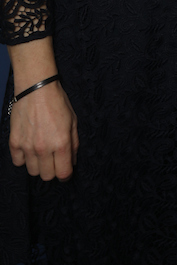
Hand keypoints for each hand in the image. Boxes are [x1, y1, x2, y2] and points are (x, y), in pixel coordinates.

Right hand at [8, 62, 78, 179]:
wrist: (36, 88)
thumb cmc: (57, 102)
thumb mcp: (73, 121)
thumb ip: (74, 144)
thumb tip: (72, 161)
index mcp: (61, 143)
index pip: (64, 173)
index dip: (66, 175)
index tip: (66, 171)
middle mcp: (43, 148)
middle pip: (47, 176)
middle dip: (52, 170)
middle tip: (53, 160)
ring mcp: (27, 146)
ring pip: (32, 171)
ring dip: (38, 165)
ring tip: (41, 152)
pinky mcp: (14, 143)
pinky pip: (18, 162)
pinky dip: (23, 158)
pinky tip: (29, 148)